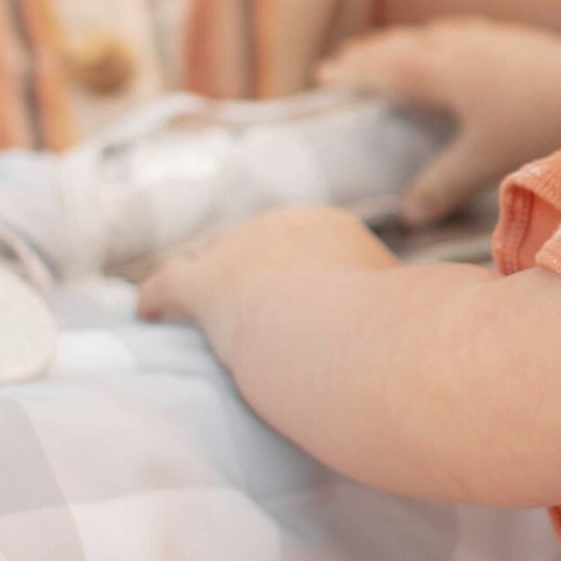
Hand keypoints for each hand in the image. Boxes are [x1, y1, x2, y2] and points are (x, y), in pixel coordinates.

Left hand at [137, 206, 393, 360]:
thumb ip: (393, 311)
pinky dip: (156, 301)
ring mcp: (238, 251)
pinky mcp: (203, 286)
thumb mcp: (402, 312)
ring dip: (204, 289)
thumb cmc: (386, 331)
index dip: (295, 277)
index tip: (297, 305)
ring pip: (210, 264)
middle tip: (251, 315)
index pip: (299, 247)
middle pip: (252, 251)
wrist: (351, 334)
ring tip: (192, 313)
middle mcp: (279, 227)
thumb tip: (415, 326)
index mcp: (327, 227)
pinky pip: (168, 288)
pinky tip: (145, 315)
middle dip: (250, 279)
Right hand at [318, 19, 560, 226]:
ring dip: (403, 43)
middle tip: (343, 60)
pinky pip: (460, 33)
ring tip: (389, 51)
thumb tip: (407, 216)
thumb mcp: (485, 160)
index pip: (385, 69)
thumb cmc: (539, 125)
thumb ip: (442, 184)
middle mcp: (458, 46)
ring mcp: (487, 38)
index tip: (325, 74)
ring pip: (431, 36)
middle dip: (370, 53)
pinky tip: (451, 46)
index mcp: (442, 72)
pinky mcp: (513, 39)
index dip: (354, 73)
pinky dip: (439, 39)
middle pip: (402, 46)